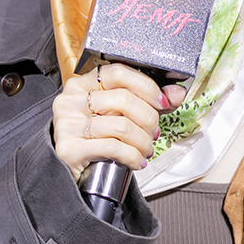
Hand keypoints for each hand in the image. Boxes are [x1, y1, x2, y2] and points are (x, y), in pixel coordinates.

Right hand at [52, 63, 185, 181]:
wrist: (70, 171)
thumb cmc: (96, 139)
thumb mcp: (119, 115)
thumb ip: (148, 101)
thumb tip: (176, 92)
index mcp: (82, 84)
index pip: (118, 72)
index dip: (146, 86)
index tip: (162, 102)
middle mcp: (71, 100)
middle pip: (123, 99)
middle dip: (148, 119)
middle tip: (153, 132)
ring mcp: (68, 124)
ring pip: (121, 126)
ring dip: (142, 141)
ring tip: (146, 149)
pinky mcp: (69, 148)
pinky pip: (113, 148)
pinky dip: (133, 157)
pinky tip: (137, 161)